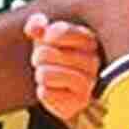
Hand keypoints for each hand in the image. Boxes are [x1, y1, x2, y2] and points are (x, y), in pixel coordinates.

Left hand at [24, 14, 102, 128]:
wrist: (62, 87)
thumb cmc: (55, 55)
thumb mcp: (45, 35)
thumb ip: (37, 25)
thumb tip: (35, 28)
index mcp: (89, 40)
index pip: (61, 31)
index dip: (46, 35)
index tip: (46, 38)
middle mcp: (93, 61)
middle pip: (49, 54)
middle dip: (38, 56)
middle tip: (42, 60)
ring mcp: (88, 84)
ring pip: (46, 74)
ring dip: (40, 74)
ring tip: (45, 74)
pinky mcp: (78, 103)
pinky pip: (46, 94)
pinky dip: (42, 91)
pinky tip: (50, 89)